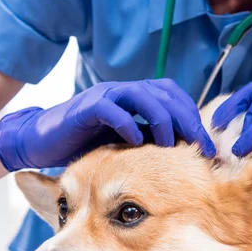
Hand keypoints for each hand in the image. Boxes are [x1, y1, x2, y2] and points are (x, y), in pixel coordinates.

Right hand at [0, 79, 215, 170]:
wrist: (44, 140)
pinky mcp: (86, 107)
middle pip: (166, 95)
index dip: (193, 116)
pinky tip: (135, 141)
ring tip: (170, 144)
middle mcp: (125, 92)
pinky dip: (126, 124)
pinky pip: (112, 109)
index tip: (207, 145)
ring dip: (161, 120)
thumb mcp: (124, 143)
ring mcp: (106, 96)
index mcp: (137, 97)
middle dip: (187, 120)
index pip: (174, 96)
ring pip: (143, 96)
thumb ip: (148, 141)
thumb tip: (183, 158)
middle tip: (199, 146)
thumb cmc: (86, 143)